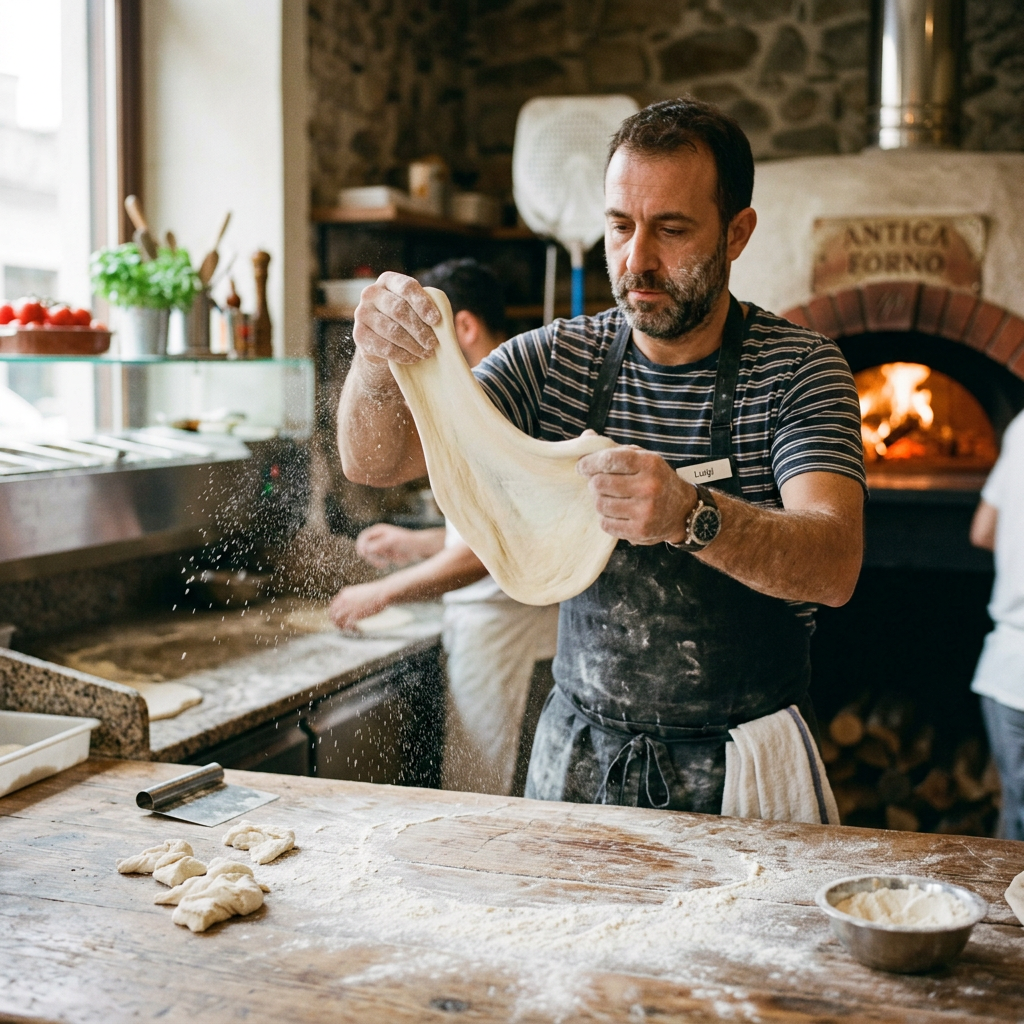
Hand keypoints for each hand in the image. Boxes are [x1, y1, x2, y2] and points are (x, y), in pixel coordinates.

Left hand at [328, 581, 391, 629]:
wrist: (382, 592)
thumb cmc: (376, 592)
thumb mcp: (359, 592)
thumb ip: (353, 598)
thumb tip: (352, 605)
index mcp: (344, 593)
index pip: (333, 606)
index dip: (335, 614)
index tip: (341, 619)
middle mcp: (344, 601)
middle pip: (332, 614)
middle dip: (336, 622)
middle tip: (343, 627)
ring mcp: (348, 608)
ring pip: (337, 621)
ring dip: (342, 627)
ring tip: (350, 629)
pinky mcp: (355, 615)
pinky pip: (347, 626)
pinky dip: (351, 629)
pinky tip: (358, 630)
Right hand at [352, 271, 442, 365]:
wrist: (381, 341)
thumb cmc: (406, 321)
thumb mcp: (415, 309)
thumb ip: (426, 309)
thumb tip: (442, 322)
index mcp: (388, 280)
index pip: (407, 287)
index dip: (423, 304)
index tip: (436, 320)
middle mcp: (371, 293)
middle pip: (398, 309)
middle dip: (419, 329)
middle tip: (433, 344)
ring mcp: (362, 313)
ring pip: (391, 330)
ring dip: (413, 344)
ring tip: (426, 353)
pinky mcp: (359, 335)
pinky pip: (383, 347)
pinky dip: (402, 355)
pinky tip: (413, 358)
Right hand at [355, 524, 422, 568]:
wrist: (418, 548)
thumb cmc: (407, 542)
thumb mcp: (392, 542)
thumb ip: (379, 545)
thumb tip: (366, 549)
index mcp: (378, 530)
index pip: (363, 537)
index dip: (361, 545)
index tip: (364, 554)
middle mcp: (377, 537)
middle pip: (364, 547)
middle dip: (370, 556)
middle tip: (379, 563)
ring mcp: (380, 546)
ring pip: (370, 555)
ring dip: (376, 560)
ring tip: (385, 564)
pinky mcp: (383, 554)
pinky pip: (376, 560)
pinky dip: (379, 563)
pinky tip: (387, 564)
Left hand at [576, 439, 696, 544]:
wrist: (682, 511)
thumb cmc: (656, 479)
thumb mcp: (642, 458)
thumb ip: (614, 449)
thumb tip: (586, 436)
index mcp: (649, 464)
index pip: (609, 460)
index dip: (589, 463)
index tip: (581, 467)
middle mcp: (649, 487)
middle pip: (599, 483)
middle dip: (593, 482)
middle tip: (597, 483)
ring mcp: (645, 511)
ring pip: (600, 504)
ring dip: (599, 500)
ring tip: (609, 498)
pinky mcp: (640, 531)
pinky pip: (605, 524)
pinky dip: (605, 517)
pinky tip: (616, 512)